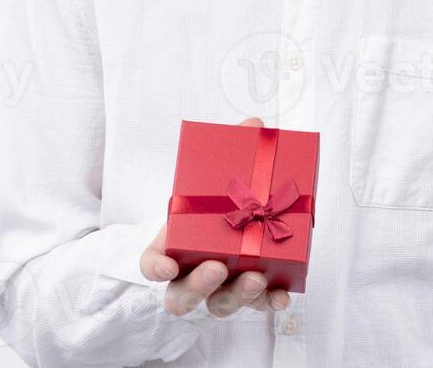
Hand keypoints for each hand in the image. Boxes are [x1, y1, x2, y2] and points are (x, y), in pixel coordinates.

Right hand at [141, 116, 292, 316]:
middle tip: (217, 267)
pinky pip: (254, 307)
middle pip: (182, 295)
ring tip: (256, 278)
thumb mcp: (218, 175)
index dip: (156, 268)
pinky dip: (267, 303)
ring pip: (218, 305)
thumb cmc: (217, 200)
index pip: (151, 263)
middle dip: (198, 285)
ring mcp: (218, 289)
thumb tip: (253, 125)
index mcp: (172, 244)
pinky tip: (281, 297)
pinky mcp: (247, 294)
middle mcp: (190, 273)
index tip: (167, 266)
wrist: (237, 221)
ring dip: (236, 296)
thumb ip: (232, 151)